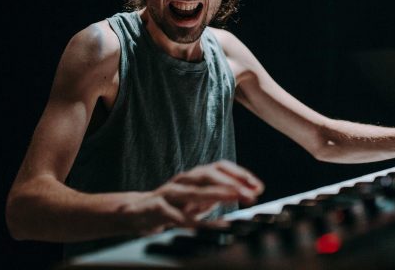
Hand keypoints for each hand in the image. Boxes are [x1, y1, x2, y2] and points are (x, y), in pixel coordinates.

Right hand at [120, 160, 263, 234]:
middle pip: (208, 174)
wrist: (135, 213)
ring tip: (234, 197)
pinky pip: (177, 215)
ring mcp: (168, 193)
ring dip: (216, 193)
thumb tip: (249, 192)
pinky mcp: (157, 208)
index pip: (220, 167)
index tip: (258, 186)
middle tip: (251, 194)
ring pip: (193, 190)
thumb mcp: (199, 200)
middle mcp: (182, 180)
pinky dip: (194, 220)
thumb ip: (220, 196)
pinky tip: (208, 226)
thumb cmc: (172, 206)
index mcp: (194, 176)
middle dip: (231, 183)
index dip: (240, 174)